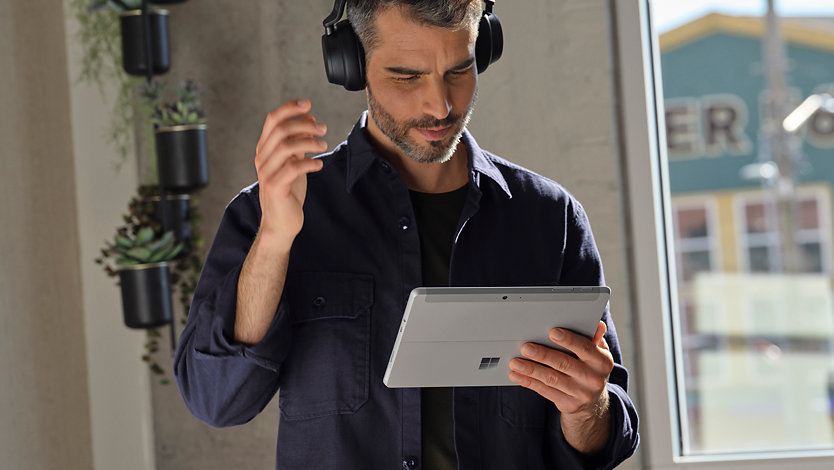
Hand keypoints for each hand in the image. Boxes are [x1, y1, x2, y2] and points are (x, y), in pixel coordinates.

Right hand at [254, 99, 327, 244]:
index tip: (308, 104)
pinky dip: (309, 163)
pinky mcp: (275, 187)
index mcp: (265, 149)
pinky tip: (318, 165)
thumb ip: (298, 142)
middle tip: (323, 129)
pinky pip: (292, 168)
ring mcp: (267, 172)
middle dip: (304, 124)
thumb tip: (309, 119)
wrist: (281, 223)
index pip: (272, 120)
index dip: (289, 108)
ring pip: (286, 147)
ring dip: (309, 142)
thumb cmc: (288, 191)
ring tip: (323, 146)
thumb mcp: (293, 161)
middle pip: (280, 130)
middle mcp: (262, 158)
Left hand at [508, 321, 613, 419]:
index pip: (585, 348)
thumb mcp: (598, 352)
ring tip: (515, 362)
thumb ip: (594, 338)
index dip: (568, 340)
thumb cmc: (590, 367)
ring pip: (552, 379)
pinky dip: (529, 382)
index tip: (552, 332)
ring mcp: (582, 394)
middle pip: (564, 363)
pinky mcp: (569, 404)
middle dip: (543, 355)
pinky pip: (545, 391)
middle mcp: (594, 379)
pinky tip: (517, 375)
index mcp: (602, 362)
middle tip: (525, 347)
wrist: (593, 401)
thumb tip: (598, 325)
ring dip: (531, 369)